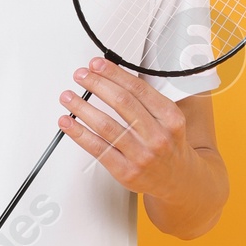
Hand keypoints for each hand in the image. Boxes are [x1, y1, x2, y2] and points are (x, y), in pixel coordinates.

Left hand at [58, 58, 193, 197]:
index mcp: (170, 117)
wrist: (177, 179)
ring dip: (82, 107)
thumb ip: (146, 100)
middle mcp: (157, 136)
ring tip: (68, 97)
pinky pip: (97, 148)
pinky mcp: (126, 171)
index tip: (97, 65)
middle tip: (81, 75)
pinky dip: (79, 133)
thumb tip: (112, 78)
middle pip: (121, 103)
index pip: (138, 88)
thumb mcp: (168, 118)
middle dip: (97, 84)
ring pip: (106, 125)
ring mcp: (141, 155)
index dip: (113, 73)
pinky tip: (68, 123)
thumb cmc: (168, 145)